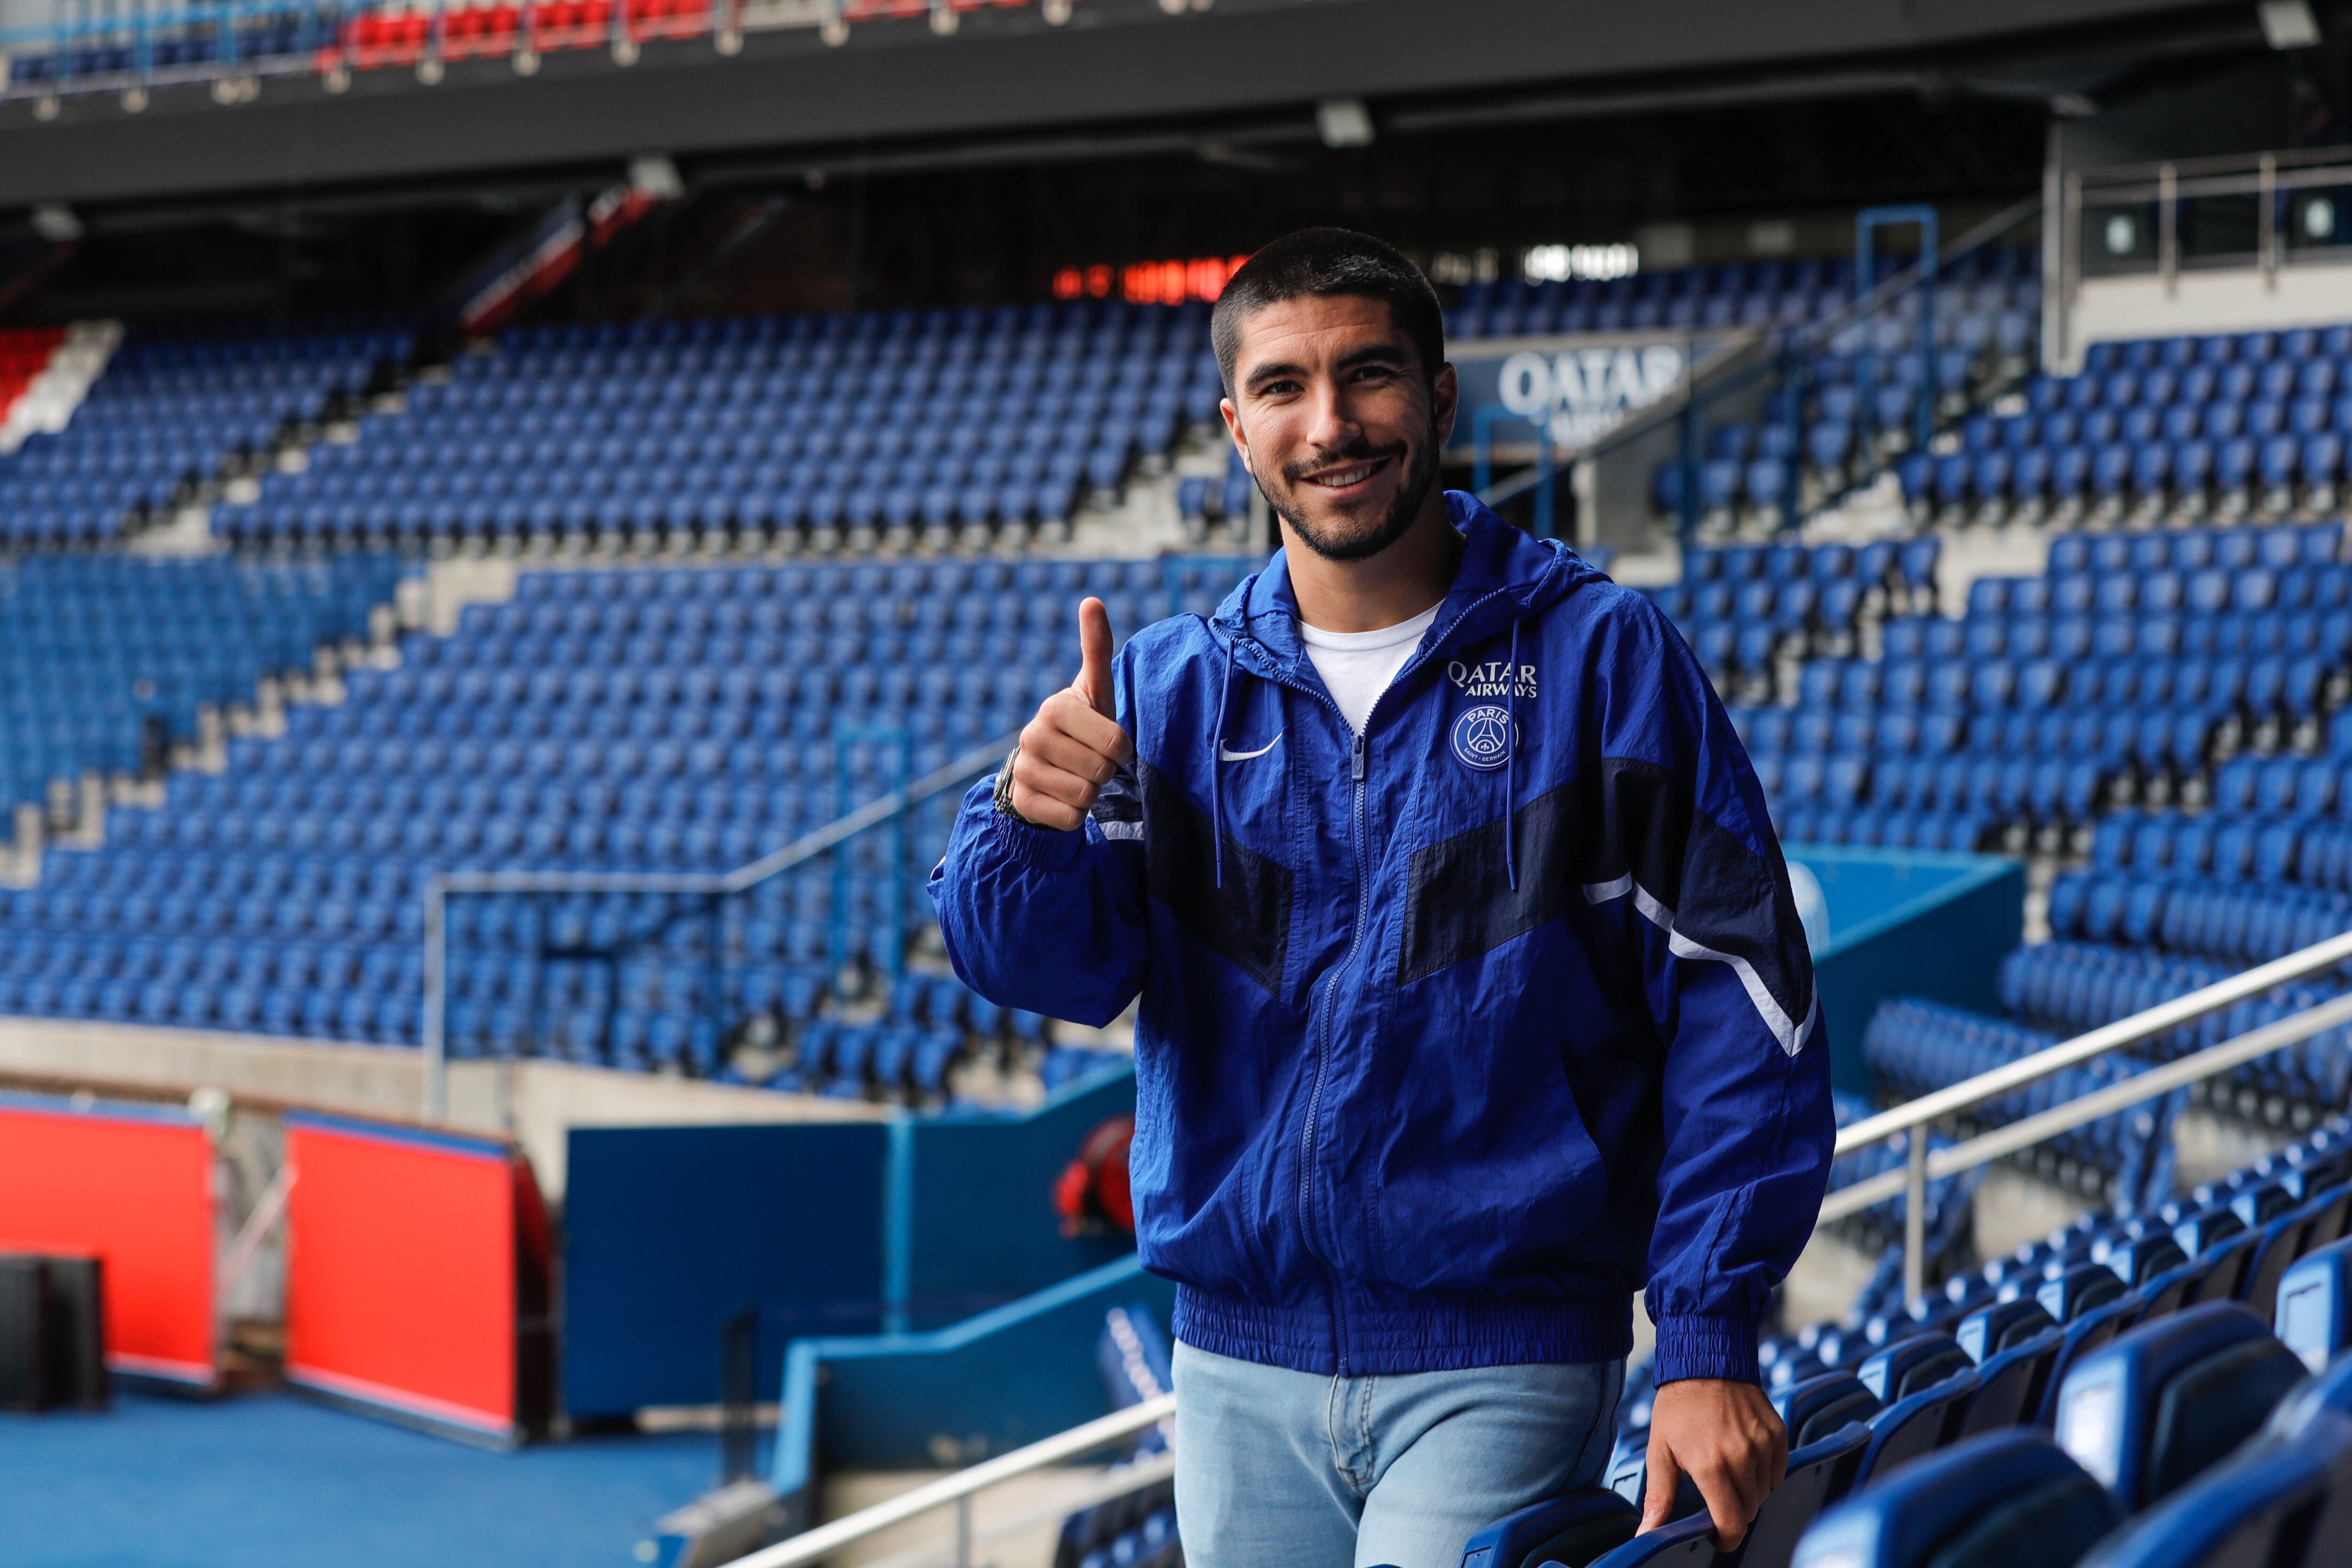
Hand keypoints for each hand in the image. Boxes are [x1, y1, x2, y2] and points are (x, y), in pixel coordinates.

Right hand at [1006, 596, 1134, 831]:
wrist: (1045, 767)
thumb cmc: (1081, 726)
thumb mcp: (1093, 689)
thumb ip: (1096, 648)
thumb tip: (1092, 599)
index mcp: (1055, 707)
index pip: (1116, 743)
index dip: (1122, 749)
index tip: (1108, 742)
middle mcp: (1032, 736)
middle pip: (1102, 771)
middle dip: (1106, 771)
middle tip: (1091, 761)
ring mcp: (1023, 770)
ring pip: (1086, 797)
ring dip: (1091, 793)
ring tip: (1077, 776)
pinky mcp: (1021, 803)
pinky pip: (1070, 820)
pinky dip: (1075, 815)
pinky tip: (1063, 797)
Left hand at [1640, 1378, 1786, 1550]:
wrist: (1704, 1362)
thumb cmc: (1677, 1406)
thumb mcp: (1660, 1450)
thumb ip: (1659, 1496)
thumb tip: (1647, 1532)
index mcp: (1710, 1466)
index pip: (1732, 1523)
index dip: (1726, 1539)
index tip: (1717, 1536)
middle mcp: (1741, 1458)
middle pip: (1750, 1510)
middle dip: (1734, 1510)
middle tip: (1716, 1494)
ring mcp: (1762, 1444)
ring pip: (1764, 1491)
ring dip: (1749, 1490)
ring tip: (1727, 1469)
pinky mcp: (1777, 1433)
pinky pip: (1778, 1469)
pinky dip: (1765, 1471)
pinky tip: (1745, 1456)